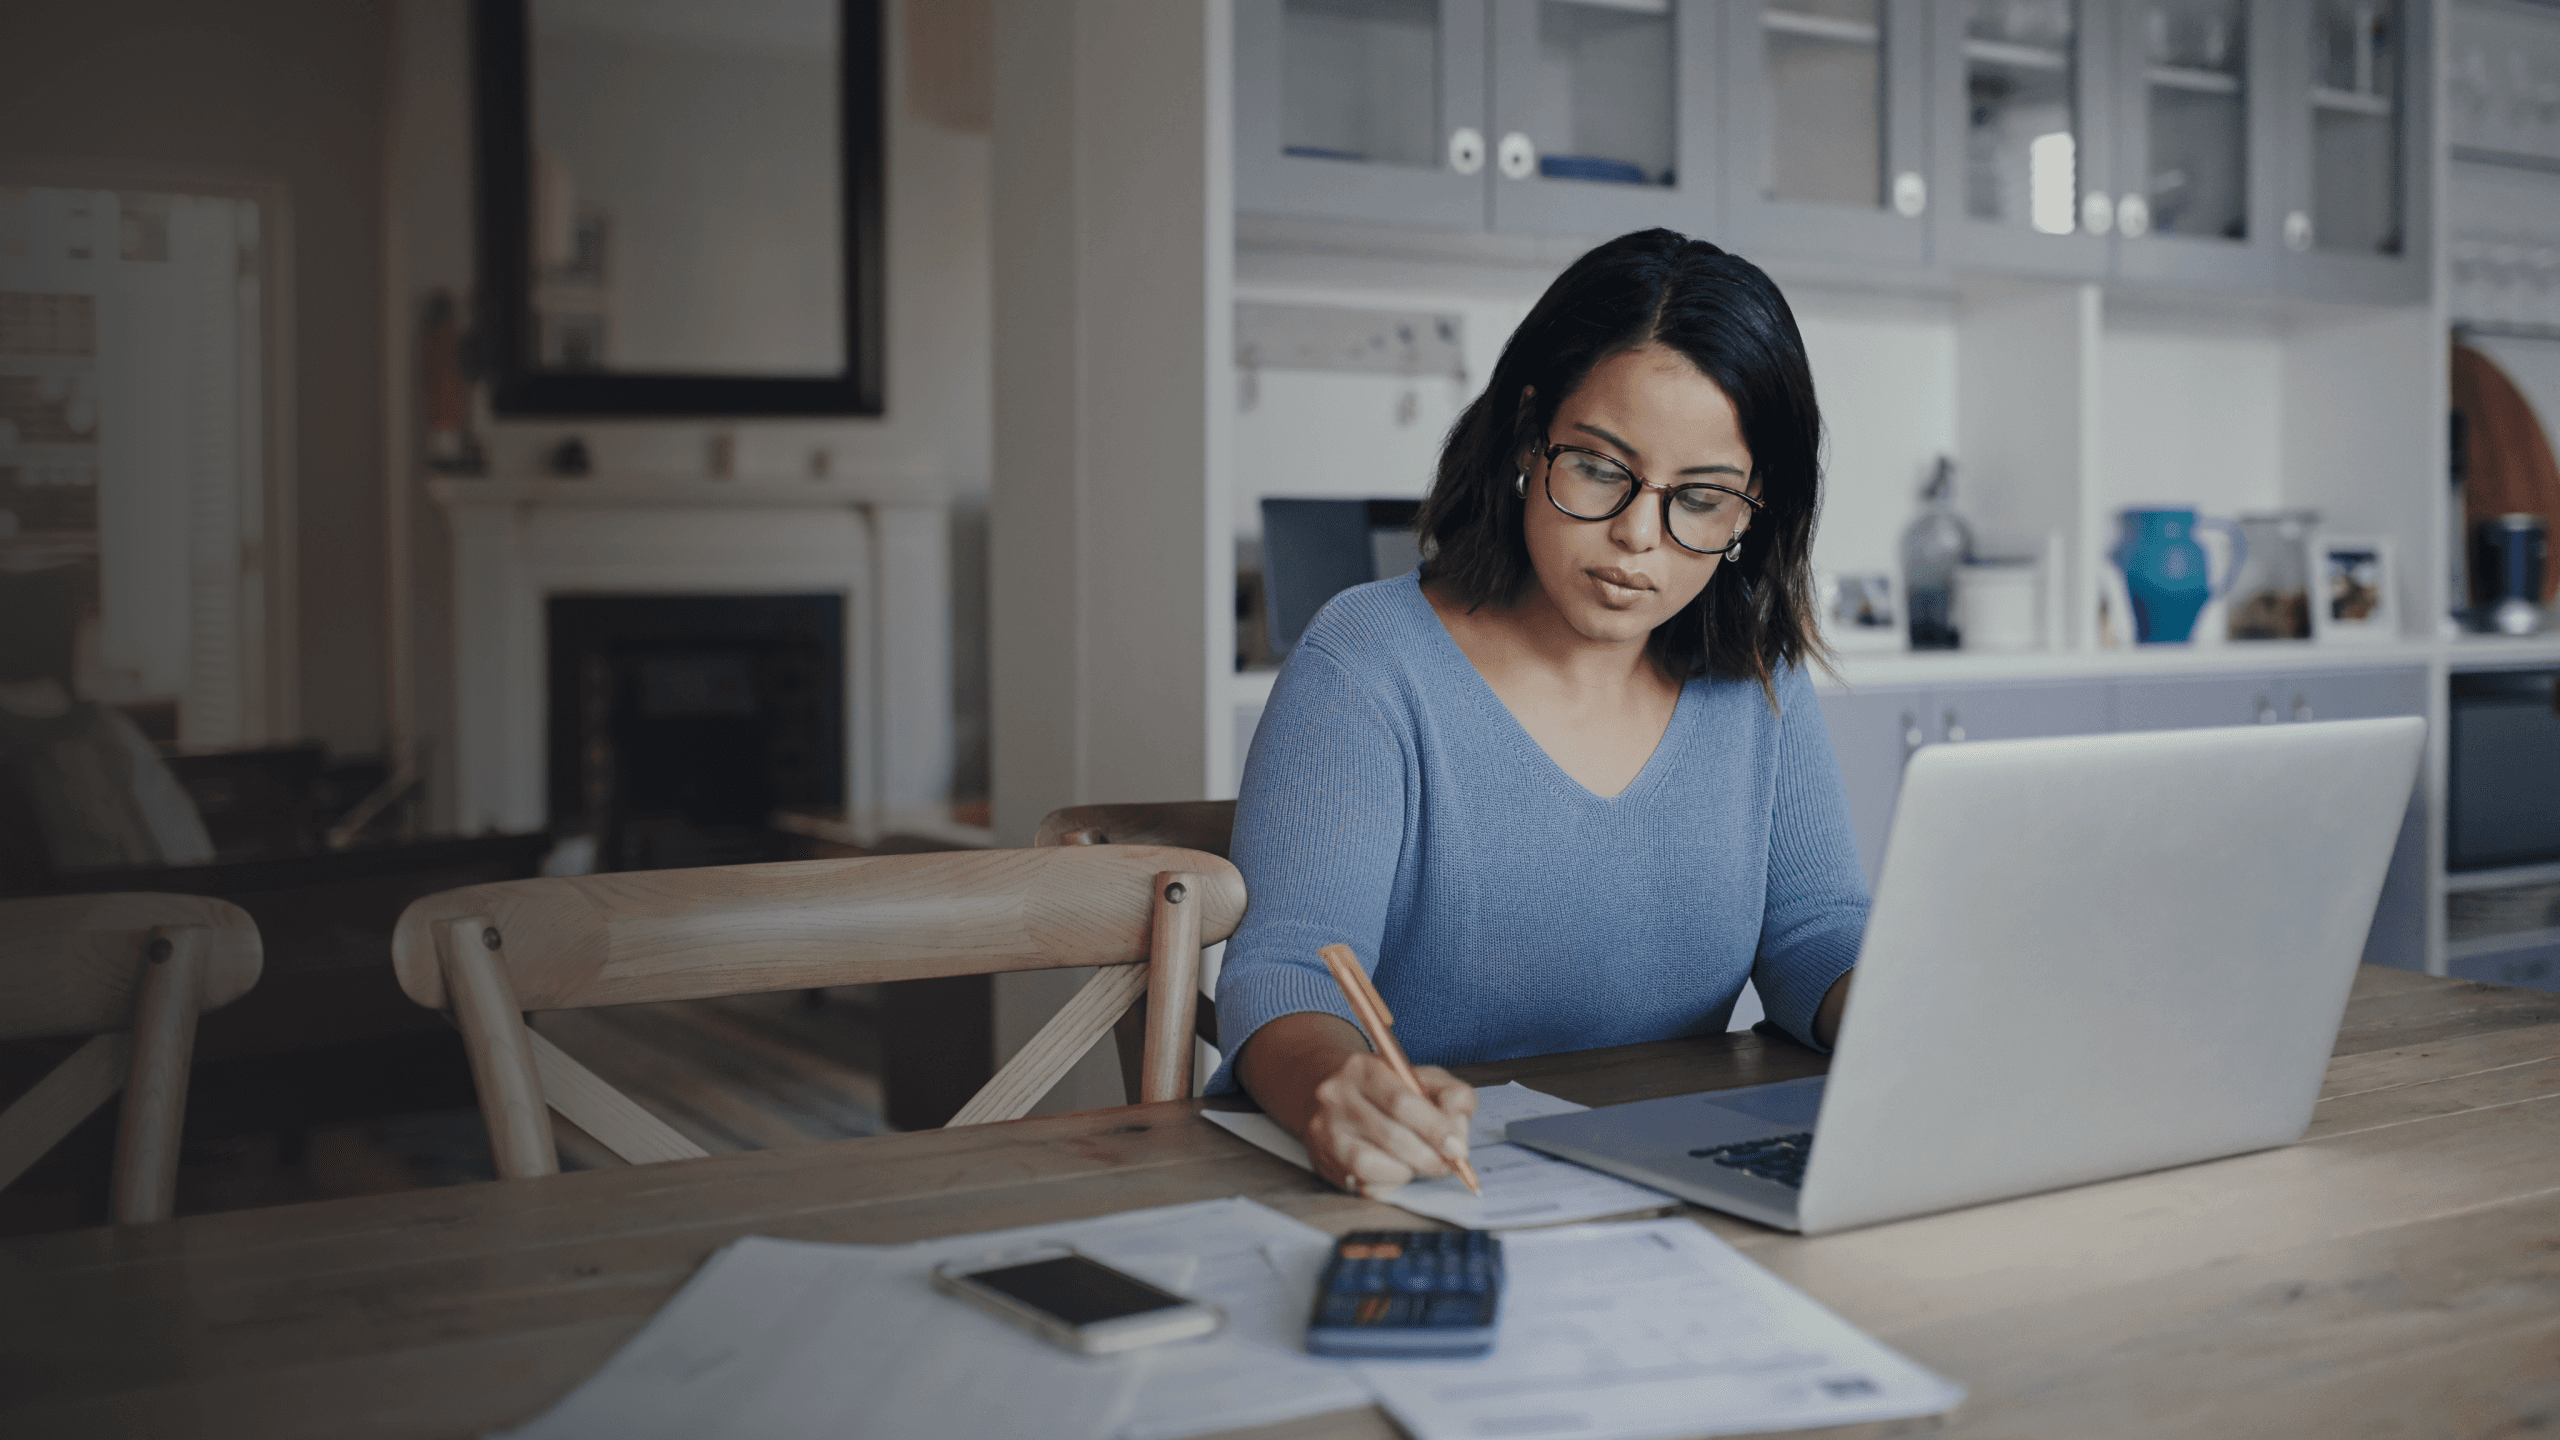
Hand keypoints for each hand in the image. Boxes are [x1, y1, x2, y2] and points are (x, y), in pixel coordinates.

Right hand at [1302, 1052, 1477, 1196]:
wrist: (1331, 1094)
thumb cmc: (1387, 1090)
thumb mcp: (1424, 1079)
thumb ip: (1453, 1097)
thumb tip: (1458, 1134)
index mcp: (1364, 1069)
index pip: (1403, 1103)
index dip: (1436, 1129)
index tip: (1458, 1148)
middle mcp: (1337, 1097)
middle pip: (1392, 1137)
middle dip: (1428, 1157)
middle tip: (1445, 1164)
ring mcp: (1326, 1130)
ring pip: (1373, 1165)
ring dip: (1406, 1171)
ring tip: (1415, 1164)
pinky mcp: (1323, 1159)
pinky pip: (1363, 1184)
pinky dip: (1389, 1183)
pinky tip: (1394, 1171)